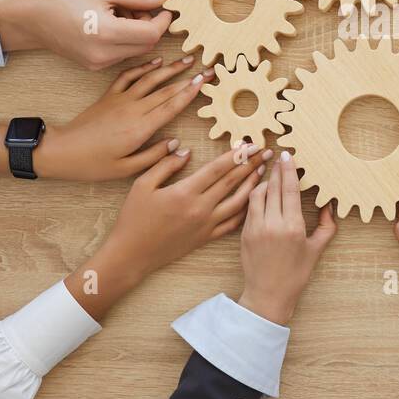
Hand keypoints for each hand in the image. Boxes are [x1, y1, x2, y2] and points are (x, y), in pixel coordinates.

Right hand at [0, 0, 171, 70]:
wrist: (34, 18)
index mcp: (107, 33)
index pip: (151, 34)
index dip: (163, 21)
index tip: (164, 8)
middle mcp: (104, 54)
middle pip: (147, 45)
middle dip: (150, 26)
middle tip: (138, 7)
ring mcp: (98, 63)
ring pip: (136, 51)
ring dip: (137, 33)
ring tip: (119, 14)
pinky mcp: (94, 67)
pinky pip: (122, 55)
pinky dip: (125, 40)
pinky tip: (110, 25)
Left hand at [0, 57, 205, 180]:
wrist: (62, 150)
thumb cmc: (93, 164)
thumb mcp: (126, 169)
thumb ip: (154, 157)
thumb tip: (178, 145)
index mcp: (140, 129)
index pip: (171, 106)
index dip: (190, 92)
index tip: (204, 81)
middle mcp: (133, 110)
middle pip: (166, 90)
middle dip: (188, 78)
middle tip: (207, 69)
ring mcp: (120, 100)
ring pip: (150, 79)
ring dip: (170, 68)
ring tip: (187, 59)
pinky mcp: (109, 96)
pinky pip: (129, 77)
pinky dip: (143, 67)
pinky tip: (155, 61)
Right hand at [66, 144, 271, 319]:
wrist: (132, 254)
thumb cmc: (133, 218)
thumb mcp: (142, 185)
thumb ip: (164, 164)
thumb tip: (185, 150)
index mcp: (185, 192)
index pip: (218, 168)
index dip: (237, 154)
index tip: (250, 144)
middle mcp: (200, 208)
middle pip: (232, 182)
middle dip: (252, 164)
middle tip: (266, 152)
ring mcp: (206, 224)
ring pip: (238, 202)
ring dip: (253, 185)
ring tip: (263, 172)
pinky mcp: (206, 238)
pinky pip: (233, 223)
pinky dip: (246, 210)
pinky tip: (253, 200)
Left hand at [237, 152, 337, 324]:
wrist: (267, 295)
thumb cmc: (295, 275)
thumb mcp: (315, 250)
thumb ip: (326, 226)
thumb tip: (329, 207)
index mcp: (293, 227)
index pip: (291, 190)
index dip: (290, 170)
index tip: (289, 155)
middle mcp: (273, 224)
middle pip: (274, 187)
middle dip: (277, 169)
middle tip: (280, 155)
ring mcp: (256, 228)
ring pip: (258, 194)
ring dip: (265, 181)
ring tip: (272, 174)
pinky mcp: (244, 232)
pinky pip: (249, 206)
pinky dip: (256, 195)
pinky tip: (261, 191)